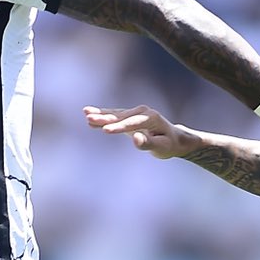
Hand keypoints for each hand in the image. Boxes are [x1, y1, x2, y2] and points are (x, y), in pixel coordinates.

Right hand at [81, 103, 195, 158]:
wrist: (174, 138)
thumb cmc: (169, 145)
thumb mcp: (162, 148)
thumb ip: (149, 144)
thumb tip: (136, 139)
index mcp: (151, 118)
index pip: (131, 124)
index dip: (118, 127)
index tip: (105, 130)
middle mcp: (142, 112)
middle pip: (120, 116)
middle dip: (105, 118)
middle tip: (89, 118)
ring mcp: (135, 112)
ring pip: (115, 114)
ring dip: (100, 114)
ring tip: (85, 113)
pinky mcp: (129, 116)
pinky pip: (114, 115)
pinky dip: (102, 114)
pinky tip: (88, 112)